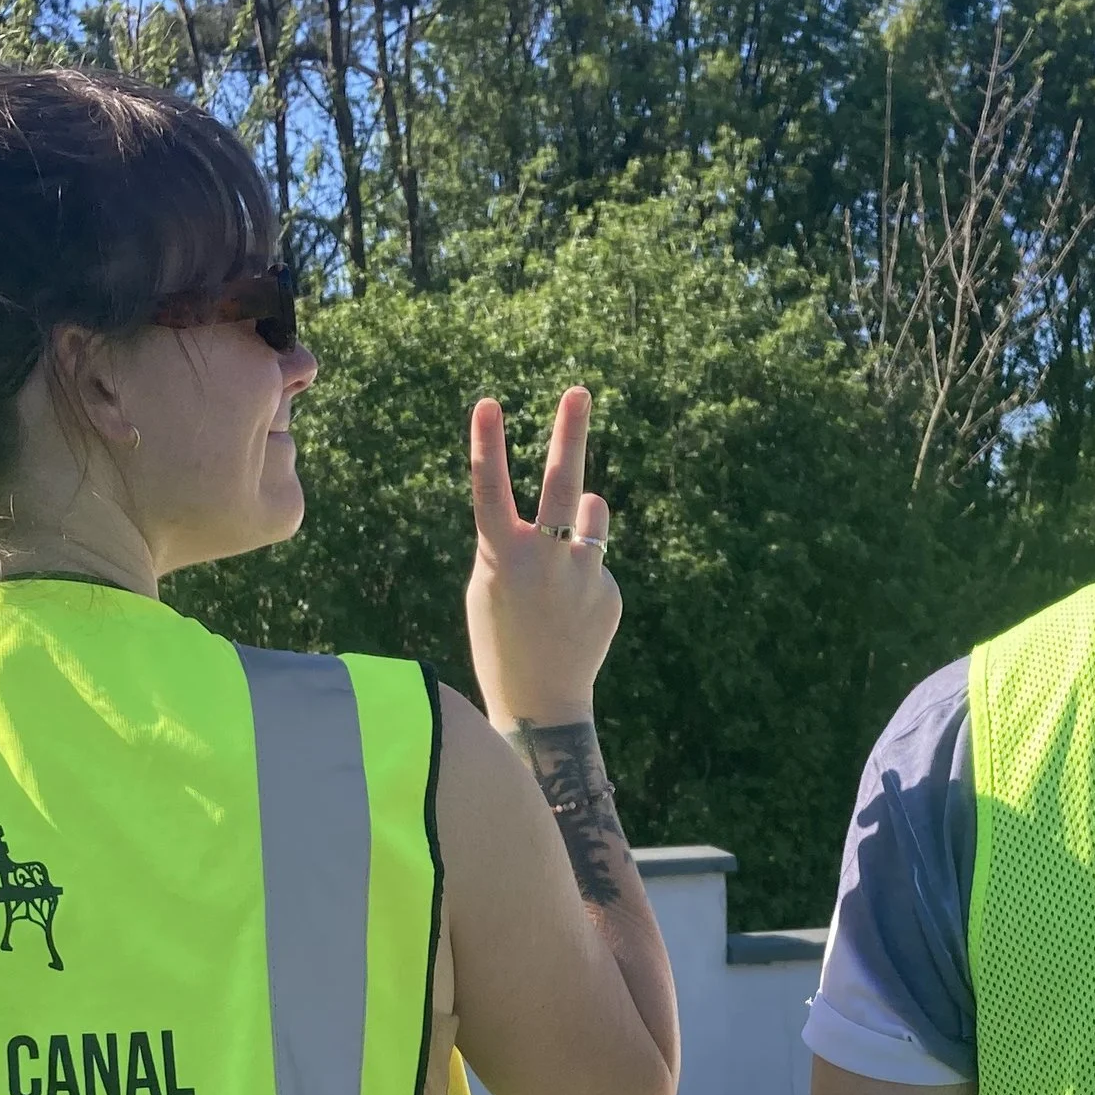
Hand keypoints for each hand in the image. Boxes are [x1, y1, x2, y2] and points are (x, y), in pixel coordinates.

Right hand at [466, 384, 619, 730]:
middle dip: (571, 433)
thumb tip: (593, 496)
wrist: (541, 702)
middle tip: (579, 391)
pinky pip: (596, 562)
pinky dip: (584, 580)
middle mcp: (547, 562)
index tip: (487, 402)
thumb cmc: (502, 638)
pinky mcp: (609, 593)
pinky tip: (572, 619)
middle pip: (563, 484)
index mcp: (503, 558)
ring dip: (581, 521)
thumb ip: (527, 536)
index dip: (486, 445)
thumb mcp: (492, 585)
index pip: (489, 491)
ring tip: (562, 571)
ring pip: (591, 517)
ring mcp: (584, 577)